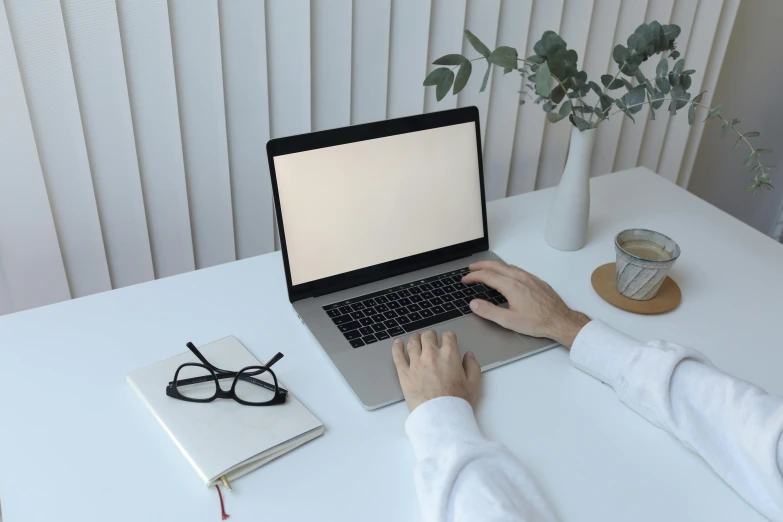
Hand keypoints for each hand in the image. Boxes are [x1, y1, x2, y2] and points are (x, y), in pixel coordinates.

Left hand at [391, 330, 480, 411]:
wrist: (440, 415)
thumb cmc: (456, 402)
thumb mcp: (473, 384)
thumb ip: (473, 366)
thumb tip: (469, 356)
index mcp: (449, 355)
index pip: (448, 336)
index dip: (448, 337)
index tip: (448, 341)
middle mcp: (431, 355)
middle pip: (428, 336)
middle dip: (431, 336)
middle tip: (431, 340)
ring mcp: (416, 362)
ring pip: (413, 342)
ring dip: (415, 339)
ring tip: (416, 340)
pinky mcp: (404, 373)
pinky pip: (397, 355)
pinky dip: (396, 347)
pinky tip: (397, 344)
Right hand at [462, 260, 589, 347]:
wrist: (560, 320)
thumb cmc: (537, 322)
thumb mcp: (509, 321)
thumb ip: (489, 311)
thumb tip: (473, 304)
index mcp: (511, 286)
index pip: (487, 276)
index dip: (473, 276)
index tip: (465, 279)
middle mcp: (520, 277)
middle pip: (496, 266)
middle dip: (481, 266)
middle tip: (471, 268)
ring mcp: (529, 277)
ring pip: (507, 266)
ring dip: (493, 266)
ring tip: (485, 269)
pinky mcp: (536, 280)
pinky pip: (517, 269)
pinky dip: (505, 268)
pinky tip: (505, 274)